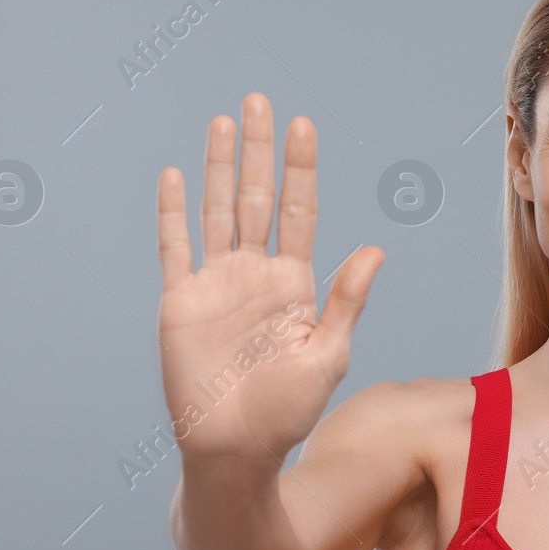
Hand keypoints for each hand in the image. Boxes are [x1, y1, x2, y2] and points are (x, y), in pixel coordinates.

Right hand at [155, 92, 383, 463]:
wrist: (235, 449)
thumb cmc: (288, 411)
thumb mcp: (327, 354)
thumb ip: (346, 301)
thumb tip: (376, 250)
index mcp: (294, 283)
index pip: (298, 212)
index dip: (300, 169)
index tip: (304, 125)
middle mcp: (255, 274)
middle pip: (257, 198)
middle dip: (260, 150)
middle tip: (259, 100)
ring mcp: (216, 284)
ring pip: (217, 211)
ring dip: (220, 167)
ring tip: (223, 121)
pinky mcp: (180, 301)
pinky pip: (174, 247)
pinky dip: (172, 212)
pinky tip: (174, 176)